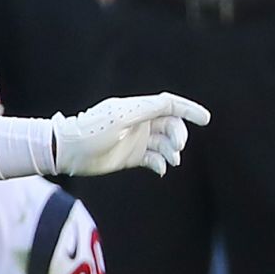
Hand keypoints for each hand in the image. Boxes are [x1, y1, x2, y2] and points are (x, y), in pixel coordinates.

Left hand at [49, 93, 208, 175]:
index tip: (205, 119)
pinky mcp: (132, 157)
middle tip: (178, 147)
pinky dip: (162, 163)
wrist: (68, 152)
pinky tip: (161, 169)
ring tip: (171, 160)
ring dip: (172, 151)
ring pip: (165, 143)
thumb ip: (146, 109)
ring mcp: (136, 140)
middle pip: (171, 125)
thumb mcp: (120, 117)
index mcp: (137, 108)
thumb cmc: (91, 130)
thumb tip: (171, 104)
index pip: (169, 105)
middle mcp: (139, 123)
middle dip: (179, 135)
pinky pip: (155, 159)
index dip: (189, 110)